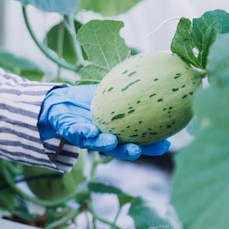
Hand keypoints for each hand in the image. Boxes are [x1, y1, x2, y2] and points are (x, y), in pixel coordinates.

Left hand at [37, 84, 169, 160]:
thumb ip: (133, 88)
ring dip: (106, 145)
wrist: (61, 100)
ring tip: (113, 142)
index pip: (137, 141)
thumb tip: (160, 76)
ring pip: (98, 144)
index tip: (166, 144)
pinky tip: (91, 131)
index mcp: (118, 132)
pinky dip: (85, 132)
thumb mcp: (112, 91)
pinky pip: (78, 133)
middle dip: (130, 152)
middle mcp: (104, 138)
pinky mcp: (71, 131)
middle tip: (139, 150)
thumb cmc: (90, 98)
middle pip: (119, 149)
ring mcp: (87, 137)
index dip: (151, 145)